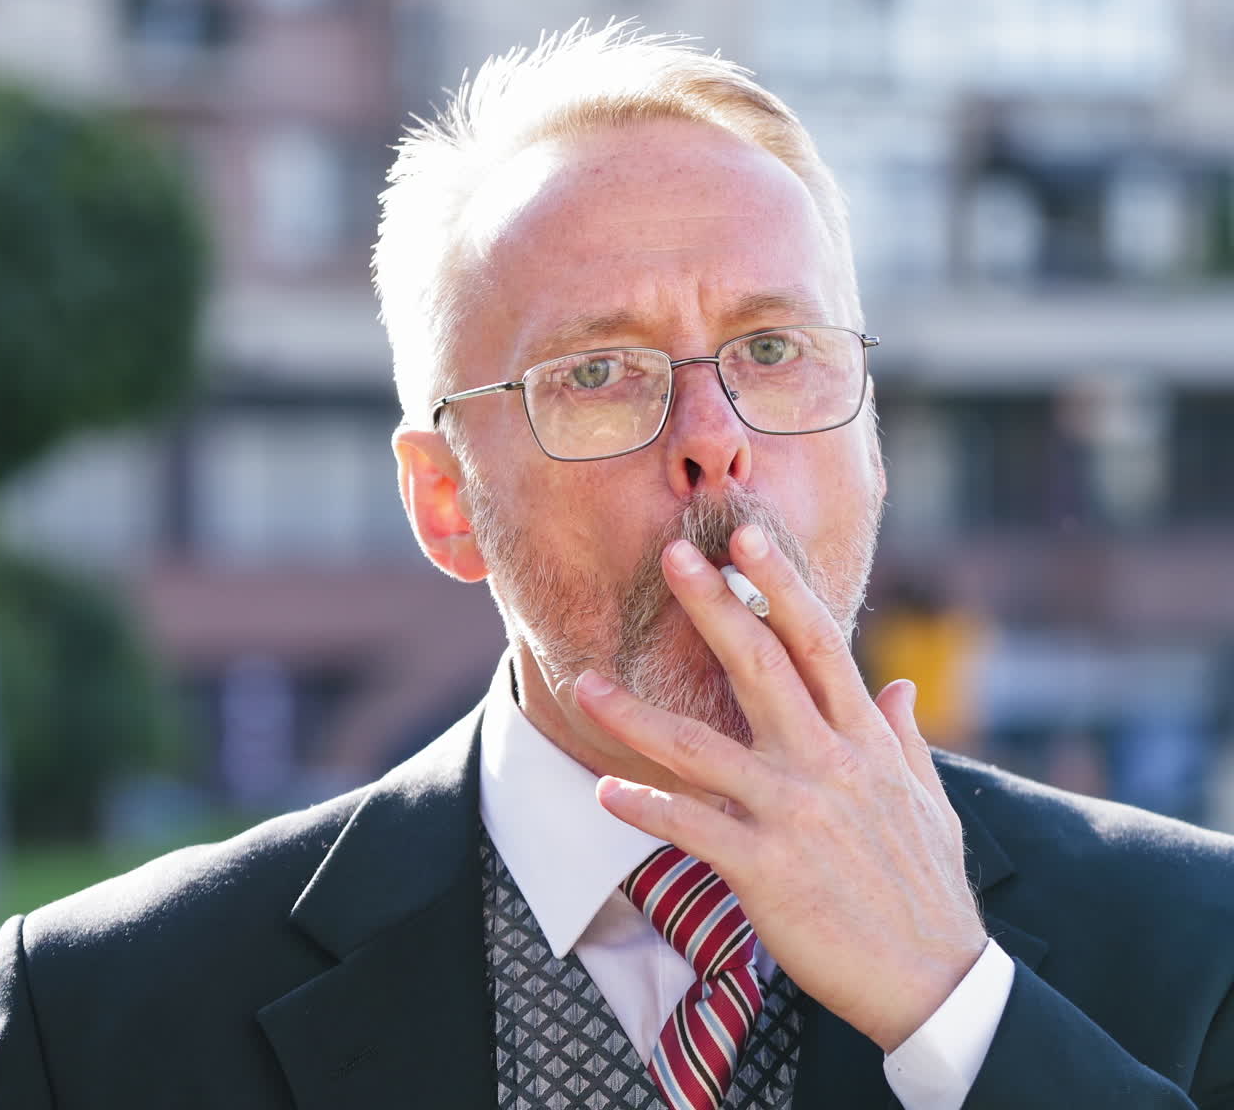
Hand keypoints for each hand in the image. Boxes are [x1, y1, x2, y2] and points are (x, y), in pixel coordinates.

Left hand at [573, 523, 986, 1052]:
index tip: (746, 538)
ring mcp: (794, 812)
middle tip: (671, 554)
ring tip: (585, 685)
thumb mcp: (929, 800)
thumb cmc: (927, 887)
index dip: (780, 585)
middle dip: (713, 606)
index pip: (819, 643)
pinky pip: (692, 828)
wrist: (934, 982)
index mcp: (865, 738)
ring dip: (635, 716)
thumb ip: (905, 737)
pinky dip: (645, 810)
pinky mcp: (766, 868)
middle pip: (761, 665)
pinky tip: (603, 793)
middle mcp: (828, 762)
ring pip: (700, 747)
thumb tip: (901, 685)